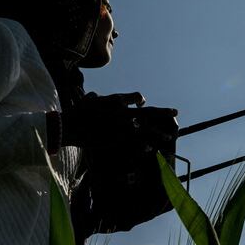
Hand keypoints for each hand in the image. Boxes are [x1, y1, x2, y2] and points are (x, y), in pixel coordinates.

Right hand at [60, 92, 176, 147]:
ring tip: (168, 137)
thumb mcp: (88, 100)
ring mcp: (121, 127)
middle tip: (175, 112)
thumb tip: (95, 96)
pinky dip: (142, 146)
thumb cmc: (76, 112)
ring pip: (146, 130)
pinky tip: (150, 149)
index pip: (136, 97)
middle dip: (163, 112)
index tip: (142, 102)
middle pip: (148, 112)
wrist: (69, 126)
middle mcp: (123, 113)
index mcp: (116, 100)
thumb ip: (95, 97)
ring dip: (158, 133)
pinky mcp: (117, 140)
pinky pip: (134, 144)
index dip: (140, 100)